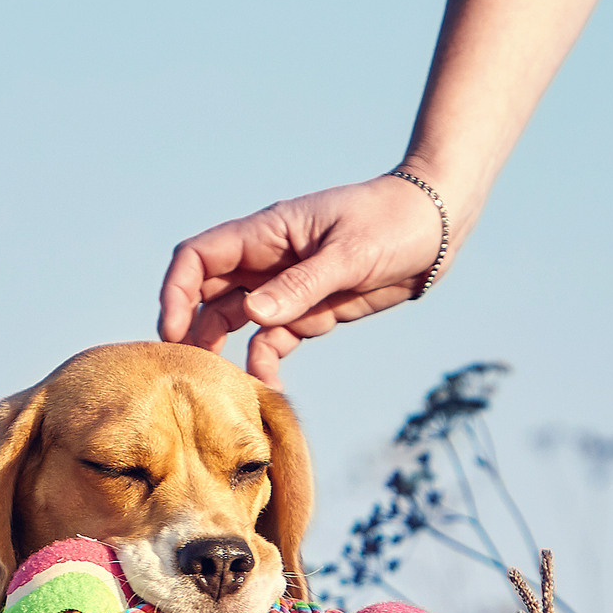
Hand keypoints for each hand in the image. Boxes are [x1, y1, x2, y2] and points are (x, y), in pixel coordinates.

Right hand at [157, 174, 449, 383]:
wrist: (439, 229)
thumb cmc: (395, 222)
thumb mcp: (351, 253)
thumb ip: (302, 285)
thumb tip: (255, 314)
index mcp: (268, 233)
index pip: (199, 258)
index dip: (177, 292)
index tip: (173, 330)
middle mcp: (266, 261)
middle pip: (207, 295)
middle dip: (192, 331)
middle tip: (190, 373)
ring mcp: (285, 288)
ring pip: (235, 322)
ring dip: (224, 353)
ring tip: (222, 389)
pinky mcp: (308, 312)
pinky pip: (273, 342)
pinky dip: (266, 365)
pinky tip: (271, 390)